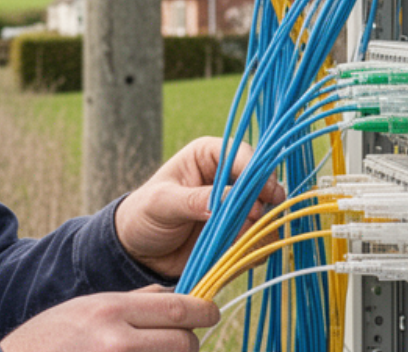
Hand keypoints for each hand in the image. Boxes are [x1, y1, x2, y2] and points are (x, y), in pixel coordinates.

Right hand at [0, 286, 217, 351]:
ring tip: (155, 351)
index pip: (179, 309)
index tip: (210, 312)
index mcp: (111, 310)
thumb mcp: (89, 307)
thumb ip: (134, 302)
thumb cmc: (51, 339)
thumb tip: (178, 296)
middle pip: (185, 343)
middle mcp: (118, 342)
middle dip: (191, 342)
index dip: (204, 311)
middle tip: (183, 341)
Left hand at [113, 136, 284, 277]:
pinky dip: (255, 247)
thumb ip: (193, 199)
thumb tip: (226, 201)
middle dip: (264, 202)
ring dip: (260, 228)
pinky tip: (237, 253)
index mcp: (209, 156)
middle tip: (257, 219)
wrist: (139, 251)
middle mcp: (228, 179)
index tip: (267, 193)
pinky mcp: (239, 234)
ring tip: (238, 239)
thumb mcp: (162, 202)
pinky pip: (259, 240)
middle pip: (262, 184)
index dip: (258, 172)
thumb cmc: (144, 214)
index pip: (243, 155)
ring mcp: (236, 208)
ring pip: (266, 214)